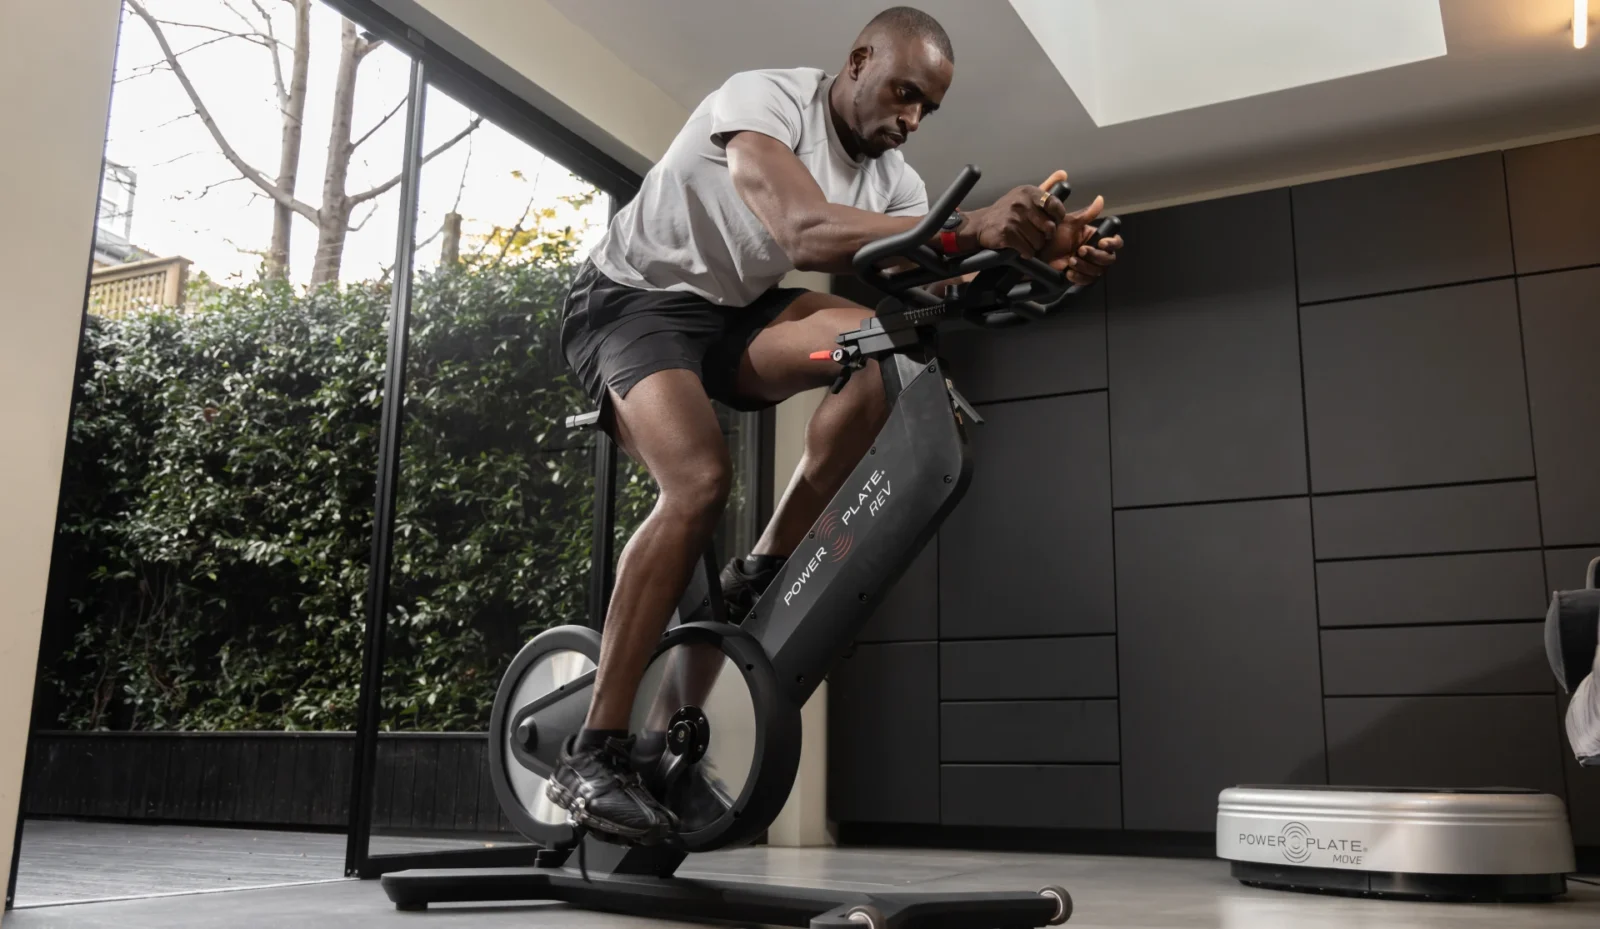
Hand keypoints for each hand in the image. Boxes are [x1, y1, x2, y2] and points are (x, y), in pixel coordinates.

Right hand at [959, 184, 1066, 258]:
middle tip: (1036, 234)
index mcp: (1029, 192)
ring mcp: (1013, 219)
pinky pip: (1028, 250)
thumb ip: (1046, 185)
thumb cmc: (1007, 211)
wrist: (981, 224)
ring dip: (1034, 246)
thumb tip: (1064, 174)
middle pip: (1049, 228)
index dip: (1057, 218)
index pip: (1055, 206)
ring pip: (1039, 242)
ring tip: (1025, 240)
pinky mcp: (1007, 234)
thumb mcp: (1024, 195)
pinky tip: (1020, 248)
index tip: (1051, 222)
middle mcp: (1021, 203)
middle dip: (1045, 236)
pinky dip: (1026, 253)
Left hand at [1035, 171, 1122, 285]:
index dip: (1112, 243)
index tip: (1101, 243)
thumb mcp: (1070, 223)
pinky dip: (1079, 277)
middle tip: (1079, 251)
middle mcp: (1096, 252)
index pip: (1116, 242)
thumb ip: (1087, 214)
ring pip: (1098, 271)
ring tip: (1070, 261)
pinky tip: (1068, 272)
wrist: (1038, 252)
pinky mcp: (1081, 277)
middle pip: (1109, 259)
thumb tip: (1101, 199)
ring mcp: (1089, 266)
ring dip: (1085, 266)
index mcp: (1096, 238)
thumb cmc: (1053, 235)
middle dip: (1095, 256)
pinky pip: (1088, 281)